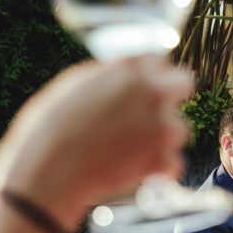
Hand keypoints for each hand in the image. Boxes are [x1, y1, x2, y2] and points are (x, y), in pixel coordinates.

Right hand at [0, 56, 193, 231]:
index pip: (159, 60)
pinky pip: (174, 162)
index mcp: (130, 68)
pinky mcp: (164, 159)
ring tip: (128, 148)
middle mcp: (153, 91)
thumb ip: (110, 74)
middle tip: (151, 113)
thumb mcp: (73, 84)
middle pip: (183, 83)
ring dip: (162, 137)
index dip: (150, 75)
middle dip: (169, 96)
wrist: (49, 172)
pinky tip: (135, 168)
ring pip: (179, 127)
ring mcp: (163, 126)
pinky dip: (159, 169)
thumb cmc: (49, 129)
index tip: (144, 87)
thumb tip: (124, 75)